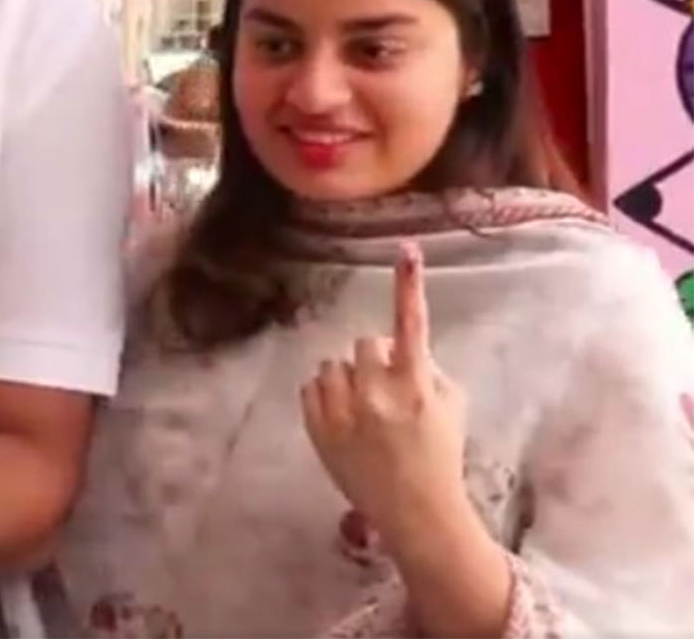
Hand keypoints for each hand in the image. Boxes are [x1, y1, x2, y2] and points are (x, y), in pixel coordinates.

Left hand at [300, 243, 472, 552]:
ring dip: (348, 378)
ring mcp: (342, 410)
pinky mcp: (317, 426)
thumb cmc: (438, 454)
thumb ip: (427, 368)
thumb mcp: (451, 407)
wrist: (414, 511)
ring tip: (365, 411)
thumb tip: (399, 346)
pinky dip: (326, 396)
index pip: (411, 324)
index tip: (407, 250)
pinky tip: (345, 420)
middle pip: (365, 343)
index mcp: (415, 385)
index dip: (410, 285)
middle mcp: (376, 393)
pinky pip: (311, 385)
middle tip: (387, 390)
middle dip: (376, 360)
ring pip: (333, 364)